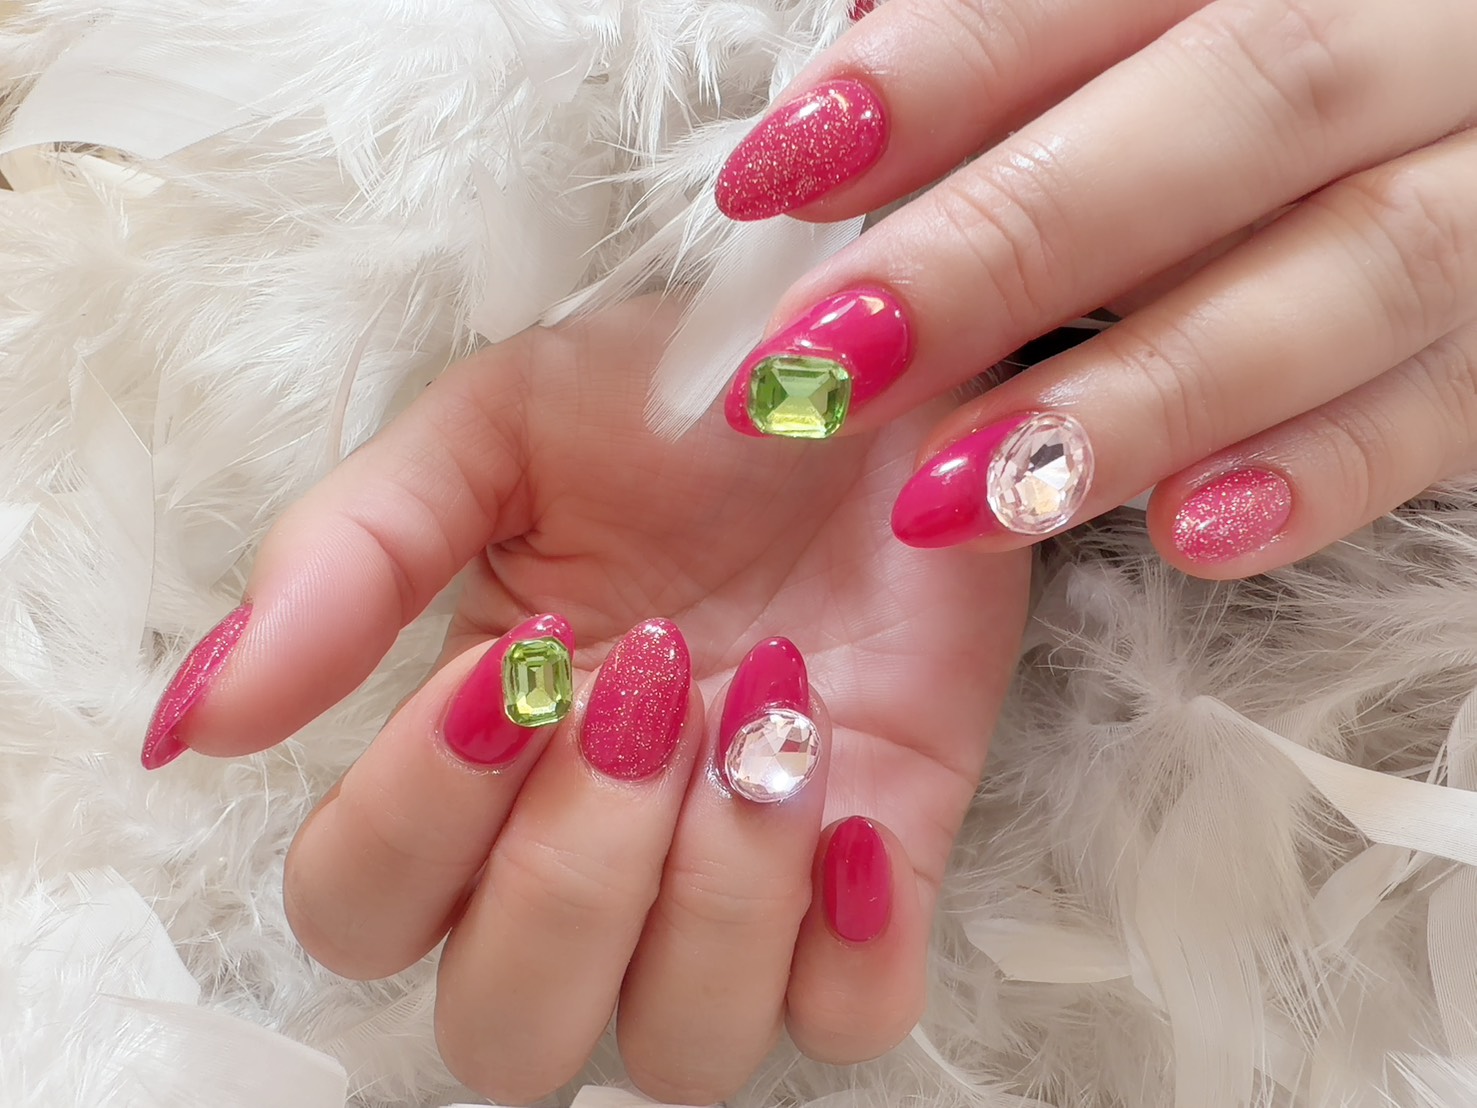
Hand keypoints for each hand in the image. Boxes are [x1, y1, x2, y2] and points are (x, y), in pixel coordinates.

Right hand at [139, 300, 1028, 1103]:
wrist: (882, 382)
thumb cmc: (685, 404)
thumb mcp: (499, 430)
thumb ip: (350, 558)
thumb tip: (201, 724)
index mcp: (473, 755)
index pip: (359, 910)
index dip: (417, 820)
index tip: (519, 661)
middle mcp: (590, 849)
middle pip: (506, 1032)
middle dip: (572, 877)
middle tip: (650, 693)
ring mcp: (737, 879)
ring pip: (679, 1052)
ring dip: (721, 895)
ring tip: (774, 720)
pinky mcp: (880, 876)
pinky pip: (849, 1022)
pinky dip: (853, 951)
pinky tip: (855, 806)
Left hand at [712, 0, 1476, 577]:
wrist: (1454, 118)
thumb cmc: (1259, 89)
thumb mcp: (1165, 33)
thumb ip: (1035, 50)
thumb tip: (849, 97)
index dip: (940, 72)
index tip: (775, 175)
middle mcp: (1420, 40)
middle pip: (1241, 104)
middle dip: (1010, 243)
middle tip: (830, 366)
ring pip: (1357, 268)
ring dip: (1142, 392)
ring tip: (954, 492)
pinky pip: (1451, 408)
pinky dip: (1323, 473)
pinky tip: (1186, 538)